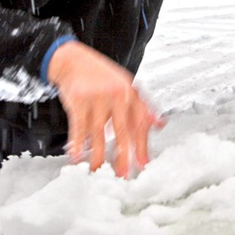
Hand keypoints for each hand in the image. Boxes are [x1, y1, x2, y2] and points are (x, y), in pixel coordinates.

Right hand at [48, 41, 161, 176]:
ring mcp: (97, 98)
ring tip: (98, 171)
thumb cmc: (101, 75)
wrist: (74, 60)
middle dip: (123, 155)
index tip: (143, 164)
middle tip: (123, 174)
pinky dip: (78, 145)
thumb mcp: (125, 85)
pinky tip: (77, 157)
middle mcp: (116, 94)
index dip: (143, 145)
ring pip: (99, 133)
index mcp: (130, 92)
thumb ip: (143, 106)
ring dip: (98, 156)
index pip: (140, 122)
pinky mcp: (78, 101)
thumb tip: (160, 125)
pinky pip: (79, 128)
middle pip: (122, 130)